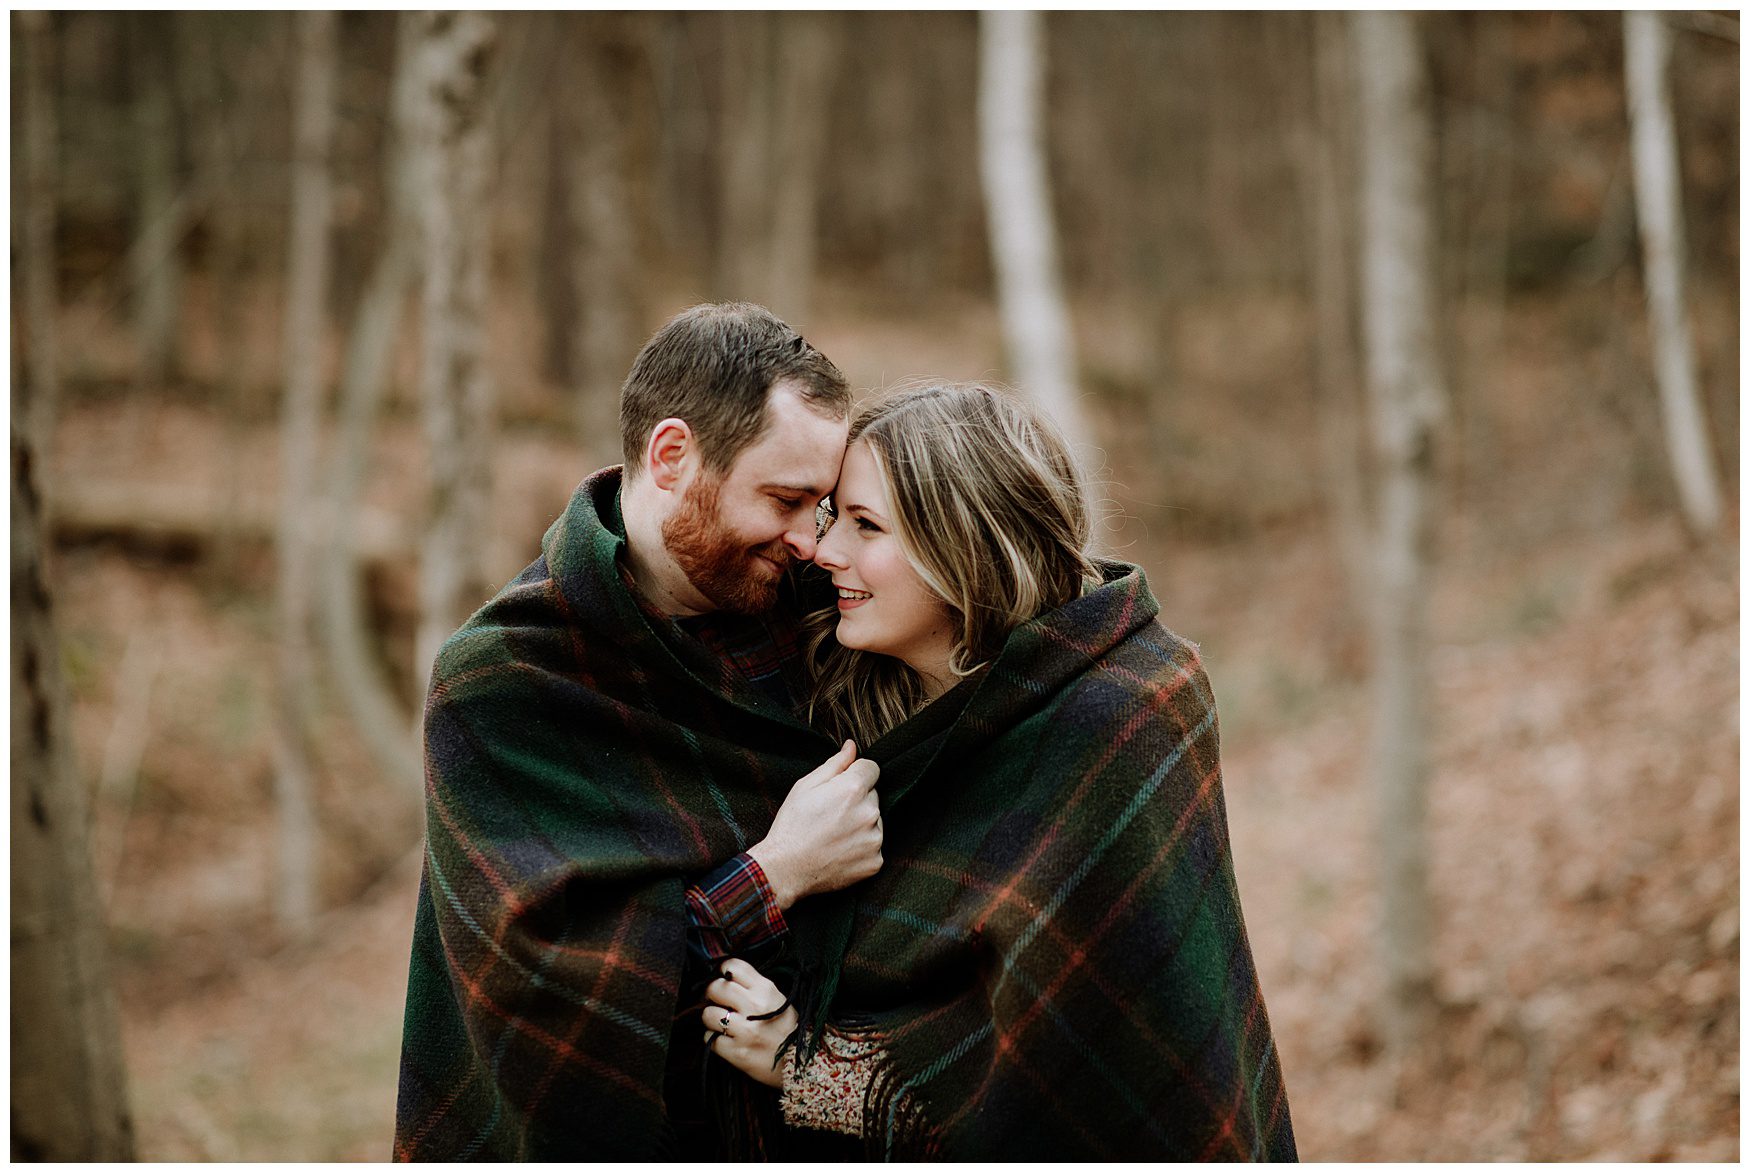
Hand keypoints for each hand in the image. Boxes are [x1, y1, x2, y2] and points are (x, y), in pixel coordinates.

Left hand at [701, 958, 798, 1088]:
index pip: (733, 967)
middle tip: (717, 1002)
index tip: (723, 980)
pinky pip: (710, 1039)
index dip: (723, 972)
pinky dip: (715, 1040)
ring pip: (708, 1014)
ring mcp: (745, 1031)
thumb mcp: (778, 1000)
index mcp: (765, 990)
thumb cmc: (788, 1029)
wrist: (802, 1063)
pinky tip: (727, 1041)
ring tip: (722, 1024)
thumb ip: (753, 987)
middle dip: (712, 994)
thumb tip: (724, 978)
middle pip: (715, 988)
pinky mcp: (737, 1053)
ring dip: (712, 1019)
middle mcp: (755, 1007)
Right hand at [747, 740, 882, 907]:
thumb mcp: (805, 786)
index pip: (872, 768)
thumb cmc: (792, 826)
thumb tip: (852, 747)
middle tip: (832, 814)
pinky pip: (874, 845)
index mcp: (853, 789)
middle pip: (873, 795)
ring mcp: (874, 839)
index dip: (855, 774)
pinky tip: (840, 850)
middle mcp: (869, 813)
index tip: (840, 787)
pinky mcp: (875, 861)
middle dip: (857, 799)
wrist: (785, 869)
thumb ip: (834, 764)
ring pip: (875, 820)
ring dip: (861, 823)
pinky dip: (862, 846)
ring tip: (834, 833)